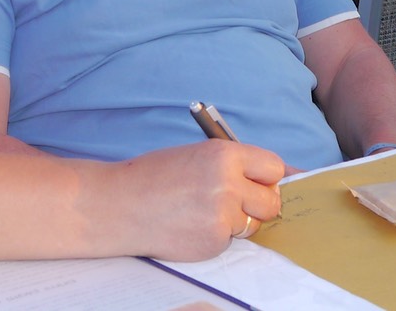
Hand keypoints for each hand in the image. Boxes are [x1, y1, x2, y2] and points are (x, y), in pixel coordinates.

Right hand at [103, 139, 283, 260]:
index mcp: (224, 154)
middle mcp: (228, 182)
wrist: (120, 205)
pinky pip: (231, 241)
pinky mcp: (214, 240)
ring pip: (253, 223)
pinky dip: (217, 237)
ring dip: (237, 222)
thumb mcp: (197, 155)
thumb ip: (234, 165)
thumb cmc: (155, 177)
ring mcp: (222, 214)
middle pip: (272, 200)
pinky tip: (191, 226)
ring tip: (203, 212)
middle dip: (258, 204)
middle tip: (235, 202)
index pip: (273, 167)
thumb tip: (274, 176)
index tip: (263, 183)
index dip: (268, 177)